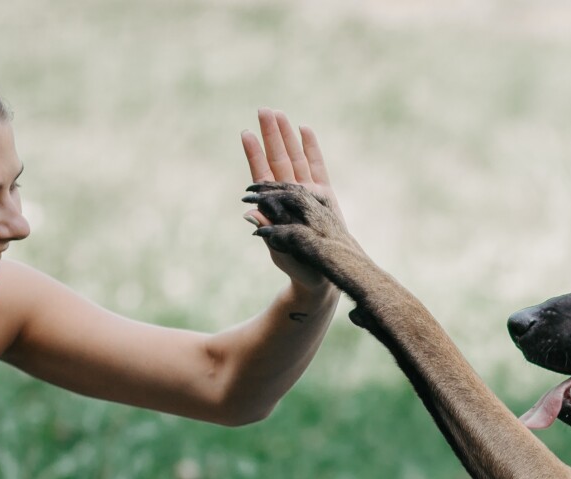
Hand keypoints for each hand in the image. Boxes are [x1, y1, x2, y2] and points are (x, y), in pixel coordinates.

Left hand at [240, 107, 340, 293]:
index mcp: (276, 206)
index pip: (263, 174)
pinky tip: (304, 130)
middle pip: (279, 159)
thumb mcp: (280, 249)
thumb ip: (268, 232)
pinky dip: (311, 148)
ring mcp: (307, 193)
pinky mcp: (324, 196)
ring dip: (287, 136)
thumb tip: (250, 215)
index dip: (254, 153)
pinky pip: (317, 167)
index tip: (246, 133)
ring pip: (295, 158)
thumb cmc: (296, 266)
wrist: (321, 276)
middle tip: (263, 110)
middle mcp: (290, 195)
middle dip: (271, 135)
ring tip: (279, 114)